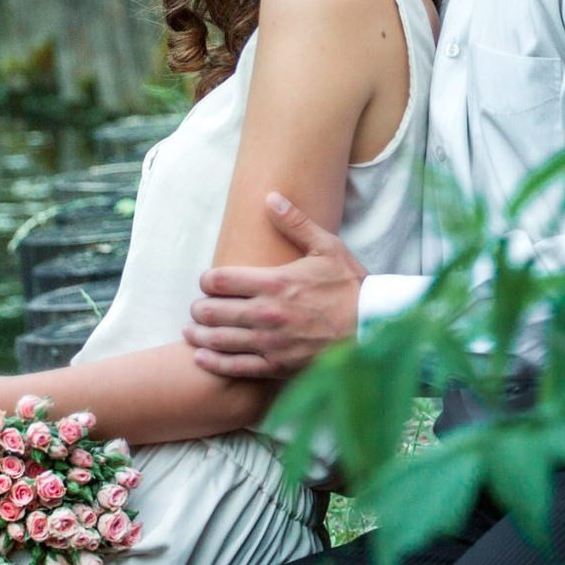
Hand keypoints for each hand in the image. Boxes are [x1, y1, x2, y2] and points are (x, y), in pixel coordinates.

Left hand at [184, 193, 365, 379]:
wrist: (373, 327)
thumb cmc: (350, 286)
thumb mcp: (326, 247)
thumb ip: (295, 223)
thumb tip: (270, 197)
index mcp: (275, 283)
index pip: (221, 280)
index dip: (207, 280)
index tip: (207, 282)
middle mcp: (267, 314)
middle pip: (213, 310)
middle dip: (200, 307)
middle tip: (198, 307)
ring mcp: (270, 343)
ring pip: (220, 339)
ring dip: (200, 334)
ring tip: (191, 330)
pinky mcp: (277, 367)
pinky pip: (236, 367)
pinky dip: (214, 362)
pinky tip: (201, 357)